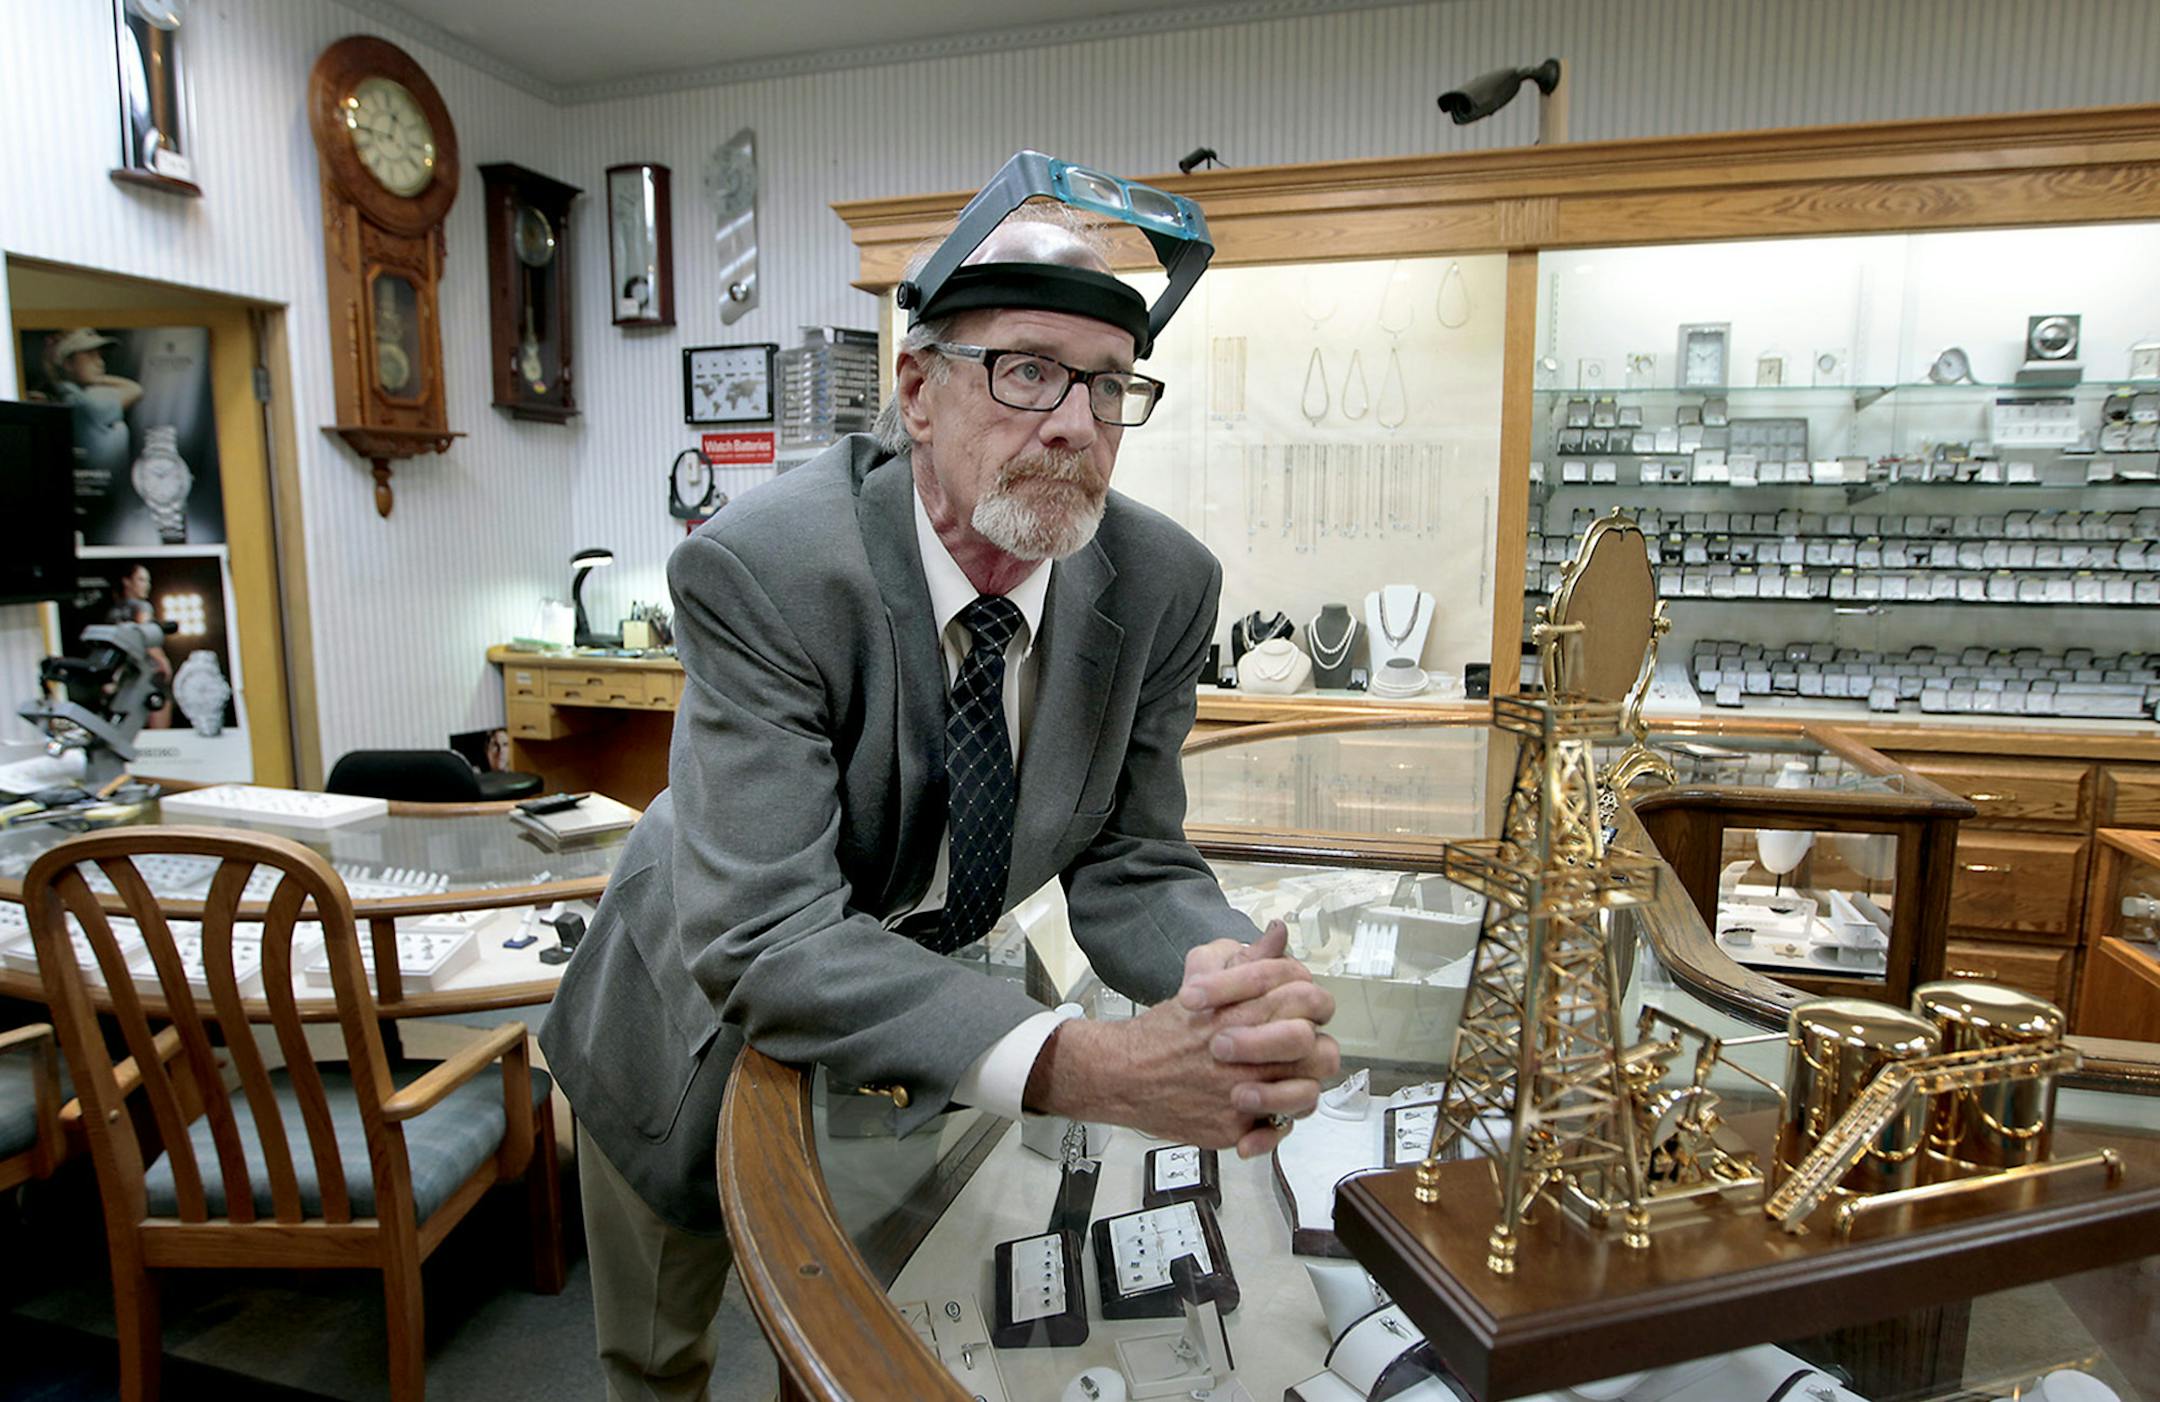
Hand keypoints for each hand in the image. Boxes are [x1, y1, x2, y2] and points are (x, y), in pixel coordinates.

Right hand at [1180, 920, 1339, 1155]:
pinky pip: (1276, 1132)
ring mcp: (1243, 1095)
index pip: (1310, 1000)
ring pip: (1306, 1095)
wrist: (1123, 1073)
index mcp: (1245, 1012)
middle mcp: (1250, 1056)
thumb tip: (1277, 933)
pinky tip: (1262, 1114)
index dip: (1313, 1005)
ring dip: (1300, 1088)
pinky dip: (1273, 1126)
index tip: (1302, 1012)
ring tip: (1282, 1083)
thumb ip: (1249, 960)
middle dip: (1314, 1049)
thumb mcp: (1202, 979)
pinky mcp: (1232, 1128)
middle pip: (1319, 1052)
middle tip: (1298, 1052)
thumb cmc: (1163, 1030)